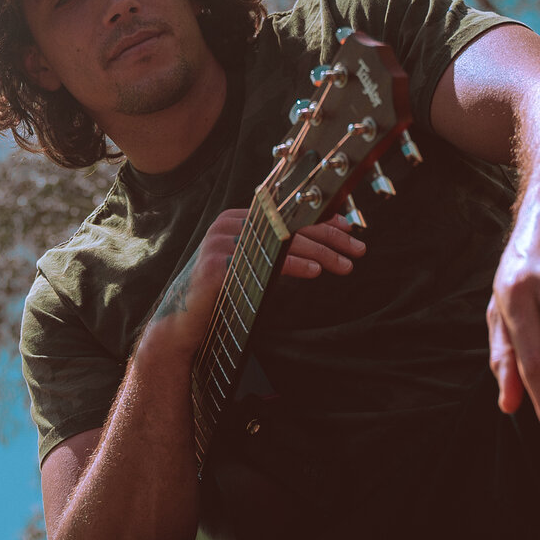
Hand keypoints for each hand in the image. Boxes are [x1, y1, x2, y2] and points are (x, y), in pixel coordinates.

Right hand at [142, 207, 364, 362]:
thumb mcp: (249, 269)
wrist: (181, 324)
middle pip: (290, 224)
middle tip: (359, 250)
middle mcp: (228, 224)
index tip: (350, 230)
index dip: (321, 220)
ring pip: (282, 241)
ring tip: (346, 265)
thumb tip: (314, 249)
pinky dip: (294, 265)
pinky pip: (265, 261)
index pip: (287, 214)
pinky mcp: (217, 264)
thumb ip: (272, 254)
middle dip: (330, 237)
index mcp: (236, 220)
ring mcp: (220, 242)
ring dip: (320, 253)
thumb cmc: (220, 298)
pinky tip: (315, 271)